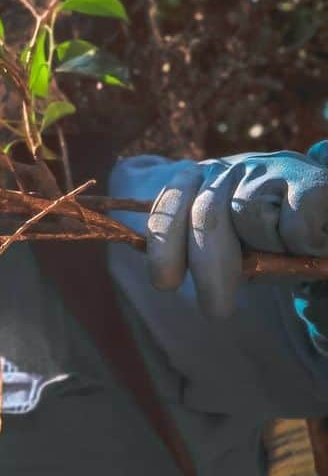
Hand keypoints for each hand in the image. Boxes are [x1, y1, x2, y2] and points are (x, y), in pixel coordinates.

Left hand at [145, 143, 327, 316]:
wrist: (311, 214)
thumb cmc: (254, 239)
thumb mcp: (216, 246)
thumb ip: (190, 252)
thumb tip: (164, 276)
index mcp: (193, 182)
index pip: (167, 209)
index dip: (164, 248)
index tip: (167, 283)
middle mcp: (226, 169)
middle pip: (206, 217)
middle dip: (209, 270)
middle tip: (216, 308)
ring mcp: (267, 167)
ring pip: (252, 217)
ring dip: (265, 248)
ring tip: (279, 252)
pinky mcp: (308, 178)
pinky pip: (295, 224)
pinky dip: (299, 243)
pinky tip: (305, 244)